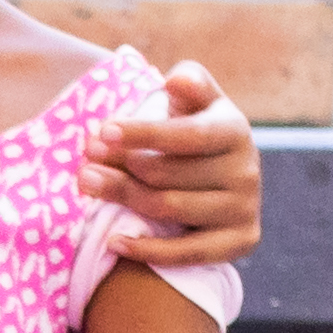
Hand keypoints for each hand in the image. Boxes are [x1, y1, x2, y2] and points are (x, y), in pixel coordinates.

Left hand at [86, 58, 262, 285]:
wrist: (226, 179)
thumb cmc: (197, 132)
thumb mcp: (197, 102)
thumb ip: (189, 84)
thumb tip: (176, 80)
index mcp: (235, 130)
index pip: (186, 135)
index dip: (144, 133)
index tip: (104, 131)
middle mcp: (246, 170)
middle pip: (169, 174)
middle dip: (122, 166)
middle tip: (86, 162)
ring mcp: (244, 208)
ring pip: (171, 208)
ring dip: (123, 198)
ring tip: (88, 184)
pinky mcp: (241, 241)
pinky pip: (187, 252)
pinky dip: (147, 249)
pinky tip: (114, 241)